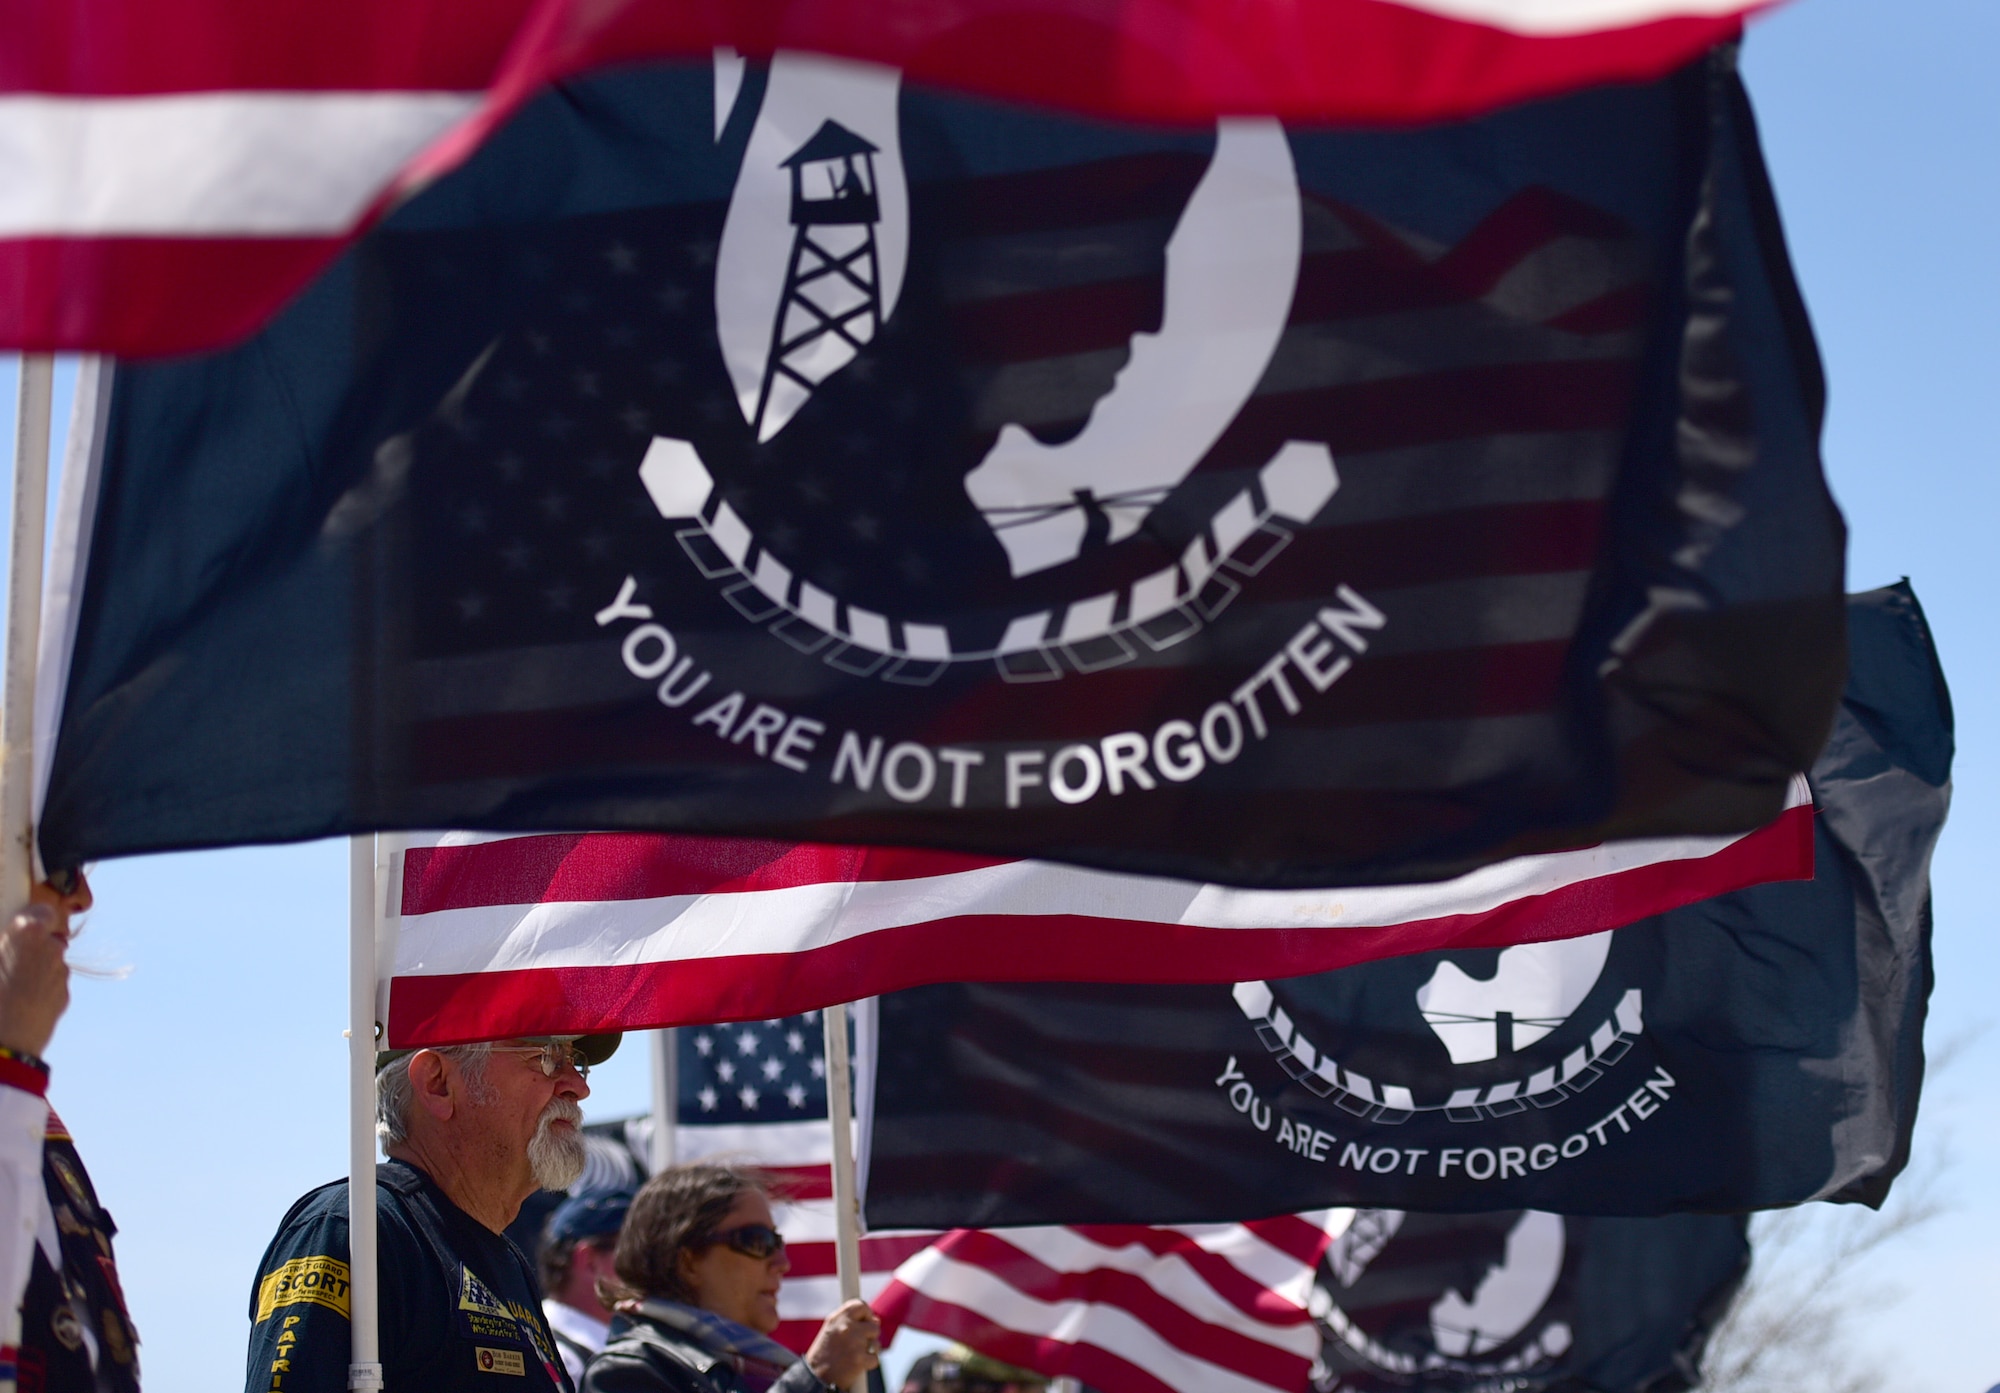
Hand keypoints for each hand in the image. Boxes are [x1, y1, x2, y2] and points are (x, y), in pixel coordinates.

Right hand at [0, 902, 69, 1056]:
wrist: (3, 1045)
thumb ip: (3, 946)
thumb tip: (7, 946)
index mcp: (29, 933)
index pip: (41, 911)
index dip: (31, 918)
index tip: (20, 926)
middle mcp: (52, 949)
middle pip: (47, 938)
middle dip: (32, 946)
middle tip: (9, 959)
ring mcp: (61, 974)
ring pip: (50, 963)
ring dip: (36, 968)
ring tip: (9, 986)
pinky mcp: (64, 996)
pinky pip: (51, 985)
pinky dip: (39, 988)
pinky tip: (18, 1002)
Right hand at [805, 1298, 880, 1389]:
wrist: (815, 1377)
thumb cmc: (824, 1354)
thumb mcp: (830, 1329)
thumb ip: (849, 1320)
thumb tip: (875, 1320)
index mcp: (838, 1318)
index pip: (861, 1305)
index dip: (867, 1313)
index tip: (866, 1320)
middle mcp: (847, 1327)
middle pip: (874, 1325)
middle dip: (870, 1334)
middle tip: (858, 1342)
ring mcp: (855, 1343)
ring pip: (876, 1342)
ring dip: (871, 1349)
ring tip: (856, 1354)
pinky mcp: (860, 1360)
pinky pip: (875, 1358)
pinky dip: (869, 1363)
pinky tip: (857, 1365)